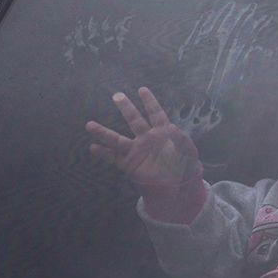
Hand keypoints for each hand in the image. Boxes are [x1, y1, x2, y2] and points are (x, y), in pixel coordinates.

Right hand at [86, 87, 200, 184]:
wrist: (178, 187)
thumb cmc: (185, 166)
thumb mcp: (189, 152)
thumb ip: (181, 140)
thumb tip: (172, 127)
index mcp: (162, 133)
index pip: (155, 114)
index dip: (150, 102)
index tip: (142, 90)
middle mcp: (146, 139)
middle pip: (134, 121)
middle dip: (126, 108)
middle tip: (117, 95)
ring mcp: (137, 151)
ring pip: (118, 140)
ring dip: (103, 132)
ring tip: (89, 125)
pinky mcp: (130, 165)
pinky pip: (114, 158)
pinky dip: (104, 154)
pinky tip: (93, 148)